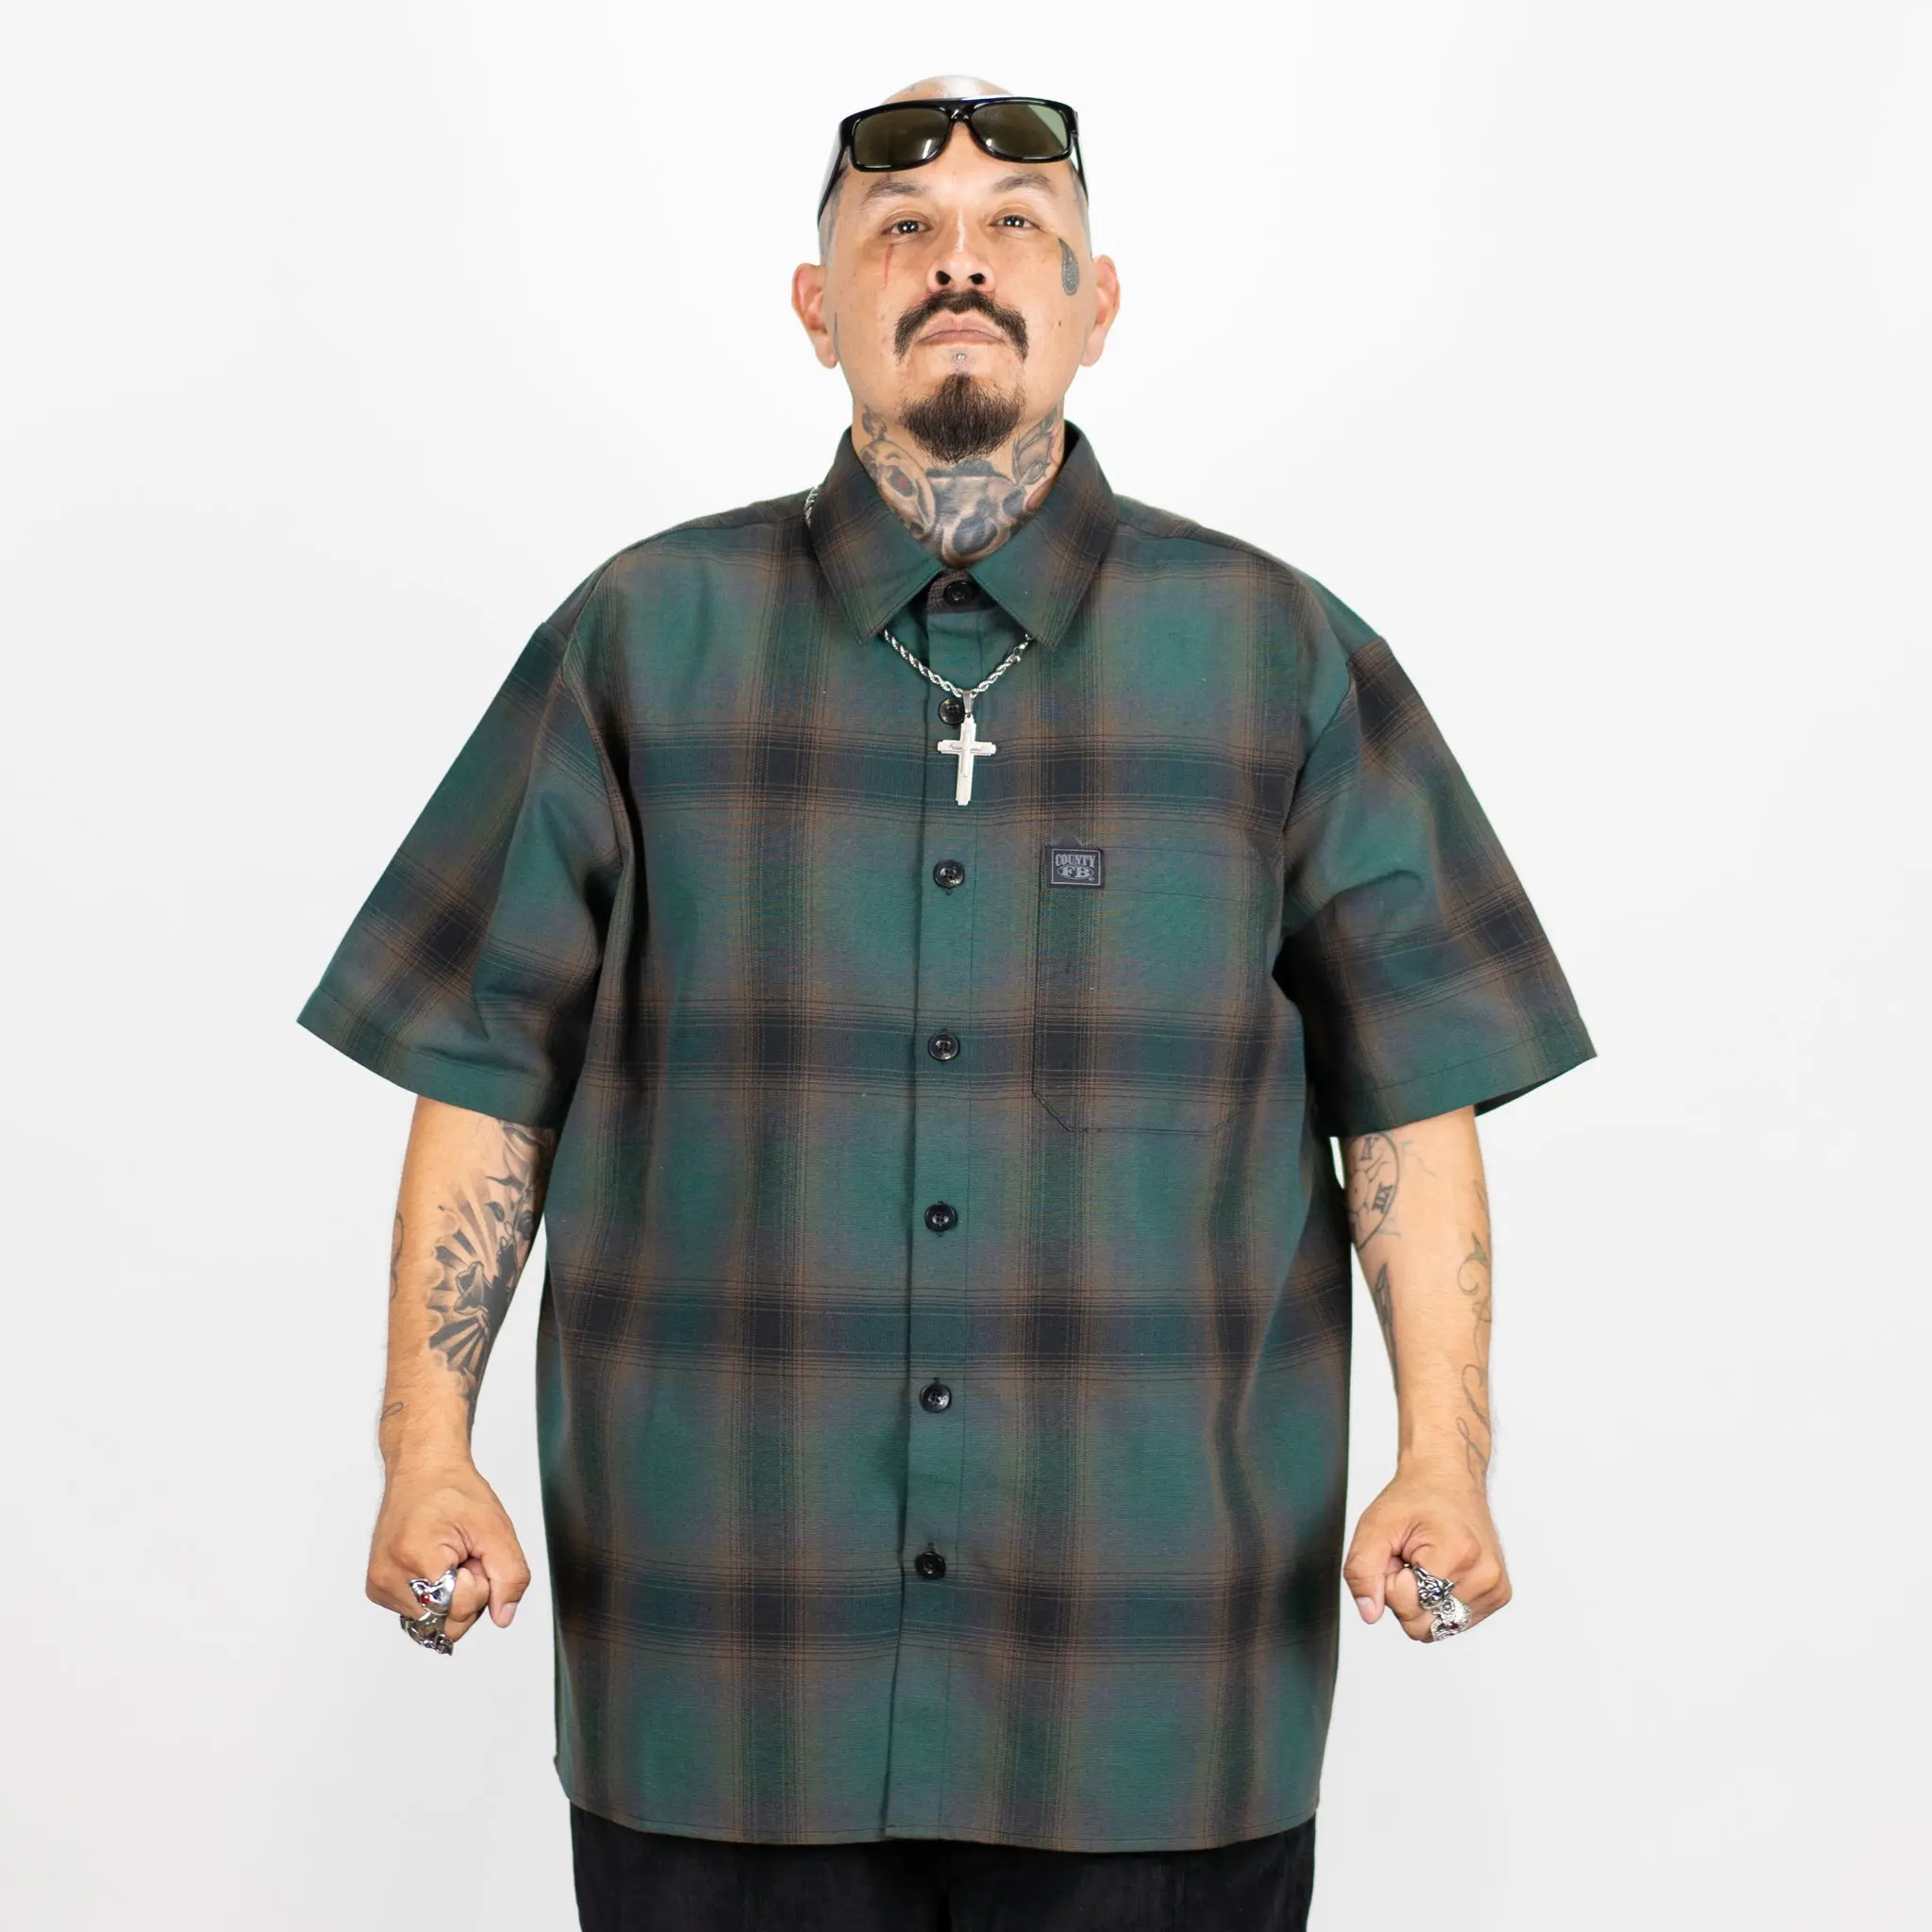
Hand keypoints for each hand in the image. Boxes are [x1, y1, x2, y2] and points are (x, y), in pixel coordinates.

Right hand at [367, 1459, 531, 1644]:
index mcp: (415, 1558)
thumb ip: (510, 1575)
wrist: (423, 1470)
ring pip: (433, 1621)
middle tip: (464, 1556)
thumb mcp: (496, 1527)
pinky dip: (434, 1595)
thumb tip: (503, 1615)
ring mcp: (380, 1585)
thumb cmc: (453, 1491)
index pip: (461, 1610)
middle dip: (467, 1594)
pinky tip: (434, 1564)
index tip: (474, 1554)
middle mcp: (389, 1577)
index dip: (481, 1584)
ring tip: (449, 1557)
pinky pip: (418, 1612)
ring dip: (452, 1595)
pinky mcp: (378, 1589)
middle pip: (445, 1623)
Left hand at [1342, 1461, 1510, 1640]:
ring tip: (1426, 1564)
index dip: (1390, 1582)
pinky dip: (1440, 1603)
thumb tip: (1370, 1613)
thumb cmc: (1415, 1498)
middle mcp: (1484, 1575)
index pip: (1408, 1607)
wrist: (1448, 1478)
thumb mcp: (1374, 1526)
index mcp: (1458, 1553)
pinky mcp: (1498, 1595)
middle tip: (1410, 1560)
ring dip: (1422, 1601)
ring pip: (1438, 1628)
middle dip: (1405, 1596)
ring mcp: (1495, 1588)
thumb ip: (1362, 1572)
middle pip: (1423, 1626)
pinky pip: (1454, 1623)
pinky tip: (1442, 1573)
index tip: (1399, 1554)